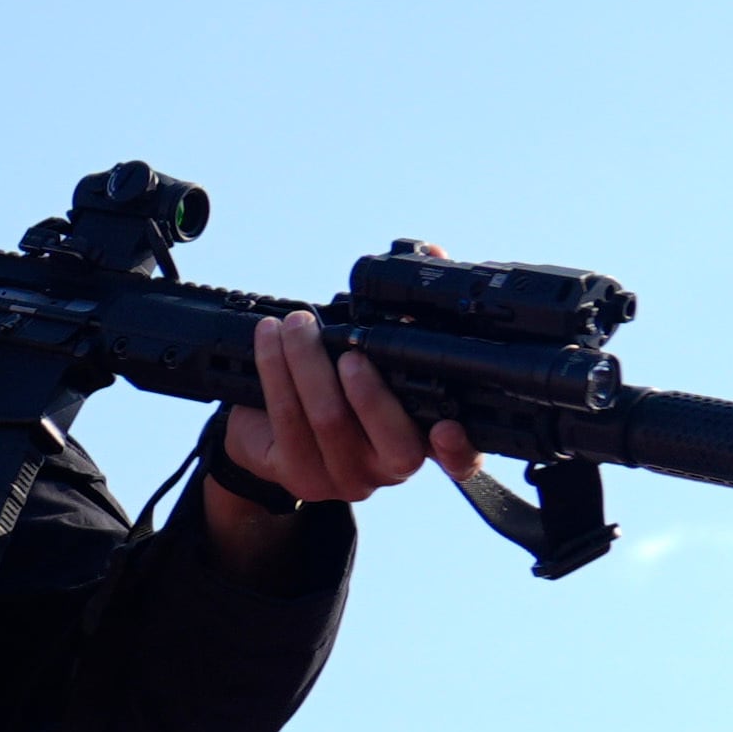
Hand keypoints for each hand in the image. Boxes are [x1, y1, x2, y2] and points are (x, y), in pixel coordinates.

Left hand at [215, 307, 476, 509]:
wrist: (274, 431)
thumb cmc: (342, 383)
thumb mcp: (382, 349)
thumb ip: (414, 307)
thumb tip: (435, 253)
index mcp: (426, 439)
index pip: (463, 463)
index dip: (460, 450)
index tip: (446, 427)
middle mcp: (392, 468)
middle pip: (388, 435)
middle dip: (366, 385)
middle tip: (348, 347)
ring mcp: (346, 478)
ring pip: (329, 420)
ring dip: (307, 362)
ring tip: (295, 324)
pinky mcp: (299, 475)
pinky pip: (287, 418)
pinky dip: (276, 370)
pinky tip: (270, 339)